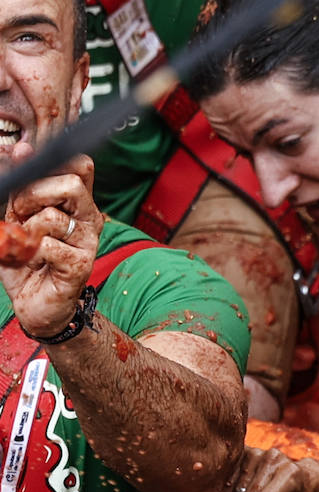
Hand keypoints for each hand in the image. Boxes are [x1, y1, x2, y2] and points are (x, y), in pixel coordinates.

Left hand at [0, 144, 103, 338]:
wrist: (36, 302)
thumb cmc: (28, 258)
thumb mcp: (17, 215)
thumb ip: (21, 186)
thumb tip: (20, 150)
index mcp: (78, 202)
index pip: (79, 165)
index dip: (51, 165)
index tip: (27, 179)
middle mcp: (90, 218)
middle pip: (70, 184)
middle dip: (32, 196)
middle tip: (20, 215)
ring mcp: (88, 242)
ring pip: (52, 217)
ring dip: (25, 229)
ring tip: (23, 244)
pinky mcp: (80, 265)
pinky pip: (46, 246)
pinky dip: (27, 253)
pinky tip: (29, 261)